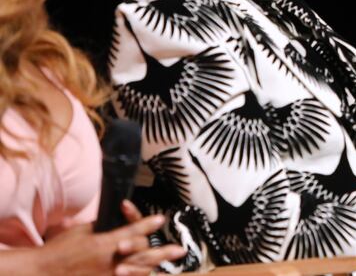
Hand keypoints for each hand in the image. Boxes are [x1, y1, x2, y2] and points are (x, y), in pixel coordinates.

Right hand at [33, 201, 184, 275]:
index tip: (160, 219)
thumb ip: (102, 226)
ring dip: (155, 264)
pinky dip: (138, 275)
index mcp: (104, 243)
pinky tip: (148, 273)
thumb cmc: (60, 250)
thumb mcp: (81, 231)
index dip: (147, 224)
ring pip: (138, 270)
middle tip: (179, 249)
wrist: (42, 273)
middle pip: (142, 254)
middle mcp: (110, 260)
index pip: (132, 231)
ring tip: (171, 261)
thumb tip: (117, 220)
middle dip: (162, 251)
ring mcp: (108, 275)